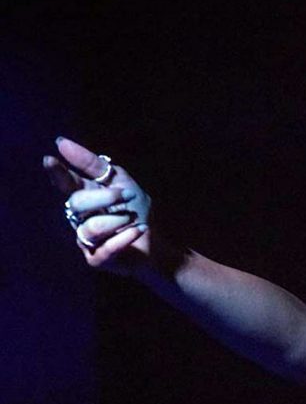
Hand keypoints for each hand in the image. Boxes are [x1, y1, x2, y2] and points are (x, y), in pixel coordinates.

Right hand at [44, 137, 153, 274]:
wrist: (157, 243)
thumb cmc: (137, 211)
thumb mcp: (122, 183)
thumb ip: (95, 166)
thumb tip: (62, 143)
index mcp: (84, 196)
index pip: (65, 183)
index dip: (57, 173)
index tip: (50, 159)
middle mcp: (79, 218)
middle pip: (78, 203)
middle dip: (106, 197)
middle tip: (127, 196)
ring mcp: (85, 240)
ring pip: (92, 227)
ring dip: (119, 220)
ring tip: (133, 221)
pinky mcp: (96, 259)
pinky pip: (105, 248)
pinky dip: (125, 237)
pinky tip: (138, 231)